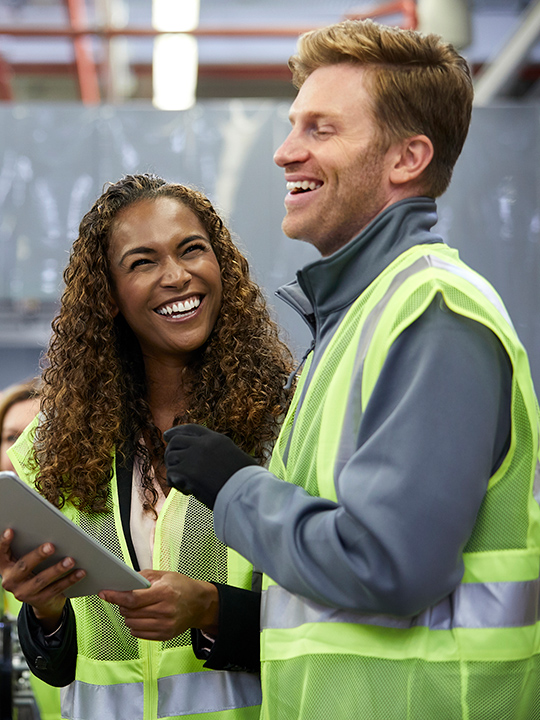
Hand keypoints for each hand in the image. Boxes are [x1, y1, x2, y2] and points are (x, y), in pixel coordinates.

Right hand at [0, 528, 85, 632]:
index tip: (10, 531)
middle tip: (51, 546)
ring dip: (57, 569)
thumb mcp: (27, 560)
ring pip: (41, 580)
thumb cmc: (35, 570)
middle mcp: (11, 581)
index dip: (3, 543)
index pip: (1, 554)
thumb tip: (45, 529)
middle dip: (38, 555)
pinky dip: (70, 579)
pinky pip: (56, 589)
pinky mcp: (39, 601)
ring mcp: (24, 593)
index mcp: (6, 567)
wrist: (42, 600)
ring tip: (71, 560)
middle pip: (23, 567)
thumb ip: (29, 547)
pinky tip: (80, 572)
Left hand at [99, 570, 219, 640]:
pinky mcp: (164, 635)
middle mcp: (164, 610)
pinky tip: (143, 617)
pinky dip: (135, 625)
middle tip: (126, 599)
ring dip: (128, 616)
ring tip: (137, 608)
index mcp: (164, 592)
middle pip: (130, 612)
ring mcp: (165, 625)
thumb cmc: (182, 587)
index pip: (132, 599)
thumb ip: (142, 577)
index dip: (116, 597)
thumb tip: (123, 582)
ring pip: (132, 624)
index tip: (104, 593)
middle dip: (122, 605)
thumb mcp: (164, 575)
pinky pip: (139, 633)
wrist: (200, 603)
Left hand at [164, 424, 256, 509]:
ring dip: (173, 469)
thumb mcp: (234, 457)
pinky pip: (171, 474)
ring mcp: (194, 456)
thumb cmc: (246, 482)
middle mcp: (203, 444)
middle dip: (170, 452)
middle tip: (172, 465)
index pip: (191, 429)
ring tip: (183, 482)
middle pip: (176, 441)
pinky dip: (174, 482)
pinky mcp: (188, 472)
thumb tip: (207, 462)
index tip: (167, 436)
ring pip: (171, 457)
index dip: (176, 431)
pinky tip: (185, 490)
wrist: (247, 493)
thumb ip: (218, 454)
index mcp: (217, 439)